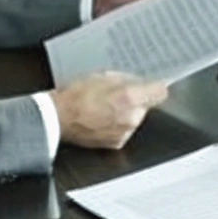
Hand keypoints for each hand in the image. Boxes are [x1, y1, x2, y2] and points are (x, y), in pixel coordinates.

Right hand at [50, 72, 168, 148]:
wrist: (57, 118)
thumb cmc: (75, 96)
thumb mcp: (102, 76)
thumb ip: (126, 79)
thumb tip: (139, 81)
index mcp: (129, 97)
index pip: (160, 92)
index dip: (156, 87)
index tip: (153, 85)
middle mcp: (131, 117)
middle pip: (147, 105)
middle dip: (137, 99)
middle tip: (117, 94)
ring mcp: (125, 132)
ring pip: (136, 118)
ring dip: (127, 112)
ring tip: (105, 106)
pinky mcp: (117, 143)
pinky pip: (125, 129)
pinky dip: (119, 124)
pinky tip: (102, 118)